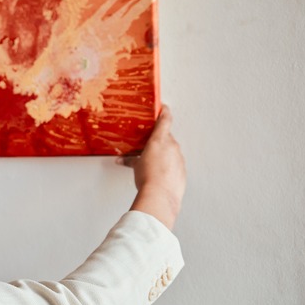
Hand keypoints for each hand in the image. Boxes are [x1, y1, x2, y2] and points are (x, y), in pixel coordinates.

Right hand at [120, 105, 185, 229]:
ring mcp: (179, 158)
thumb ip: (130, 160)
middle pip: (167, 137)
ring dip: (164, 154)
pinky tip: (161, 173)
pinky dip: (169, 165)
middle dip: (159, 140)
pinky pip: (176, 163)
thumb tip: (122, 160)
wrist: (161, 196)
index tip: (163, 107)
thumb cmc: (148, 178)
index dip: (164, 111)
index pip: (165, 119)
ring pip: (172, 150)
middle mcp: (172, 146)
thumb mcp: (136, 166)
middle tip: (149, 145)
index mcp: (159, 140)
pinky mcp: (183, 170)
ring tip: (153, 163)